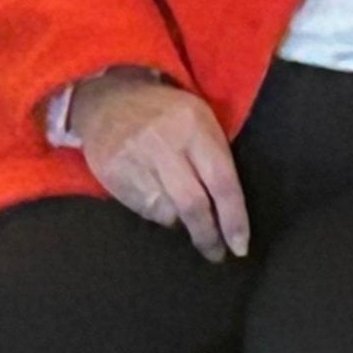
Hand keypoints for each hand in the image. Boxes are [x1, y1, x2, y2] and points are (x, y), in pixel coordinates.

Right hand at [69, 71, 249, 263]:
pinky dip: (159, 214)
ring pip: (167, 212)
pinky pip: (144, 210)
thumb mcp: (201, 118)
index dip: (233, 218)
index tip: (240, 246)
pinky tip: (160, 200)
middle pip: (193, 204)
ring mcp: (136, 160)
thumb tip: (229, 206)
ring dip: (181, 223)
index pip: (222, 180)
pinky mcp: (113, 174)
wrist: (111, 98)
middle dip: (208, 235)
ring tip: (184, 215)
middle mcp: (166, 144)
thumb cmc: (168, 112)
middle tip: (217, 254)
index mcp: (196, 126)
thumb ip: (215, 155)